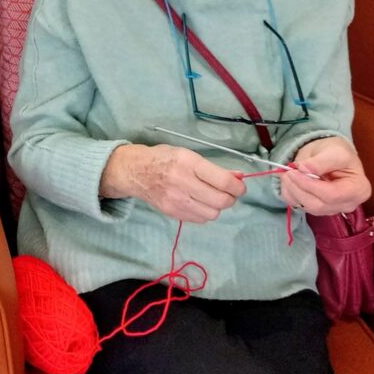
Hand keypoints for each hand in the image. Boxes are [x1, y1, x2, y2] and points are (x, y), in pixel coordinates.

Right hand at [101, 143, 246, 222]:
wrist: (134, 171)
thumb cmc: (163, 158)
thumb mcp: (187, 155)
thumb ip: (213, 168)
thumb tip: (238, 177)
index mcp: (188, 163)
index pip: (223, 181)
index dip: (238, 187)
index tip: (239, 186)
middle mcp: (182, 182)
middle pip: (221, 201)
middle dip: (230, 198)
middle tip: (227, 192)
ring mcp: (176, 200)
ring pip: (213, 213)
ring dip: (217, 207)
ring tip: (210, 197)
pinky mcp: (172, 212)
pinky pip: (200, 219)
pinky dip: (204, 212)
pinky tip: (198, 202)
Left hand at [281, 137, 371, 215]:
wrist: (330, 154)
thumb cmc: (337, 152)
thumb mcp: (334, 151)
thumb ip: (320, 161)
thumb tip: (303, 169)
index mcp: (358, 190)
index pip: (331, 195)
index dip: (309, 185)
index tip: (293, 172)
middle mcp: (347, 204)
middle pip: (317, 205)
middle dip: (298, 189)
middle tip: (286, 172)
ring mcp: (331, 208)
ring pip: (306, 207)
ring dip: (291, 191)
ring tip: (286, 174)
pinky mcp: (317, 208)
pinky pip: (298, 206)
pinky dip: (289, 194)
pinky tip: (289, 181)